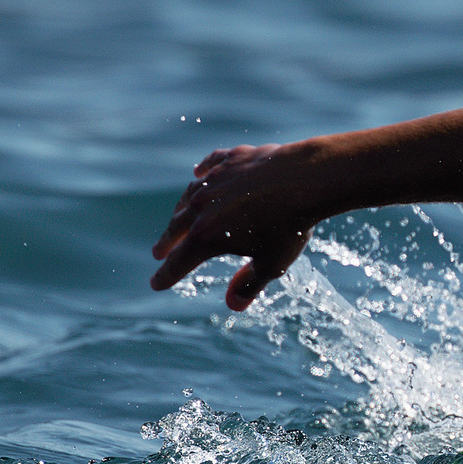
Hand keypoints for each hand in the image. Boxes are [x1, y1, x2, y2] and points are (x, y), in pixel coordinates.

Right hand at [151, 143, 316, 310]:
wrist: (306, 179)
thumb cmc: (289, 225)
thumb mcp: (271, 263)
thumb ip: (249, 284)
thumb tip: (233, 305)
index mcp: (207, 236)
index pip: (180, 261)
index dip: (167, 275)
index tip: (156, 283)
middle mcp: (202, 206)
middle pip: (177, 227)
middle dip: (168, 242)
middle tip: (159, 252)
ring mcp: (216, 179)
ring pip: (191, 195)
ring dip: (182, 209)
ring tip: (178, 218)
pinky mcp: (233, 158)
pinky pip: (212, 165)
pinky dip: (204, 171)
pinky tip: (200, 173)